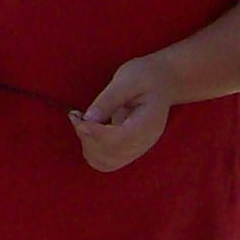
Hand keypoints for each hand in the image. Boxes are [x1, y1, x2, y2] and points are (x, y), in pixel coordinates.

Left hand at [72, 53, 173, 172]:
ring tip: (82, 121)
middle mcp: (145, 142)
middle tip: (76, 115)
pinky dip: (90, 150)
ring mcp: (137, 149)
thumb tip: (87, 119)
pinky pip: (105, 162)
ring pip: (105, 163)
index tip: (79, 119)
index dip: (96, 133)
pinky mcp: (127, 150)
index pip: (121, 139)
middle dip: (87, 137)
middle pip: (112, 155)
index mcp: (149, 123)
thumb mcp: (127, 80)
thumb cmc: (145, 76)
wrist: (162, 82)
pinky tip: (88, 130)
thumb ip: (108, 100)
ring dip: (87, 145)